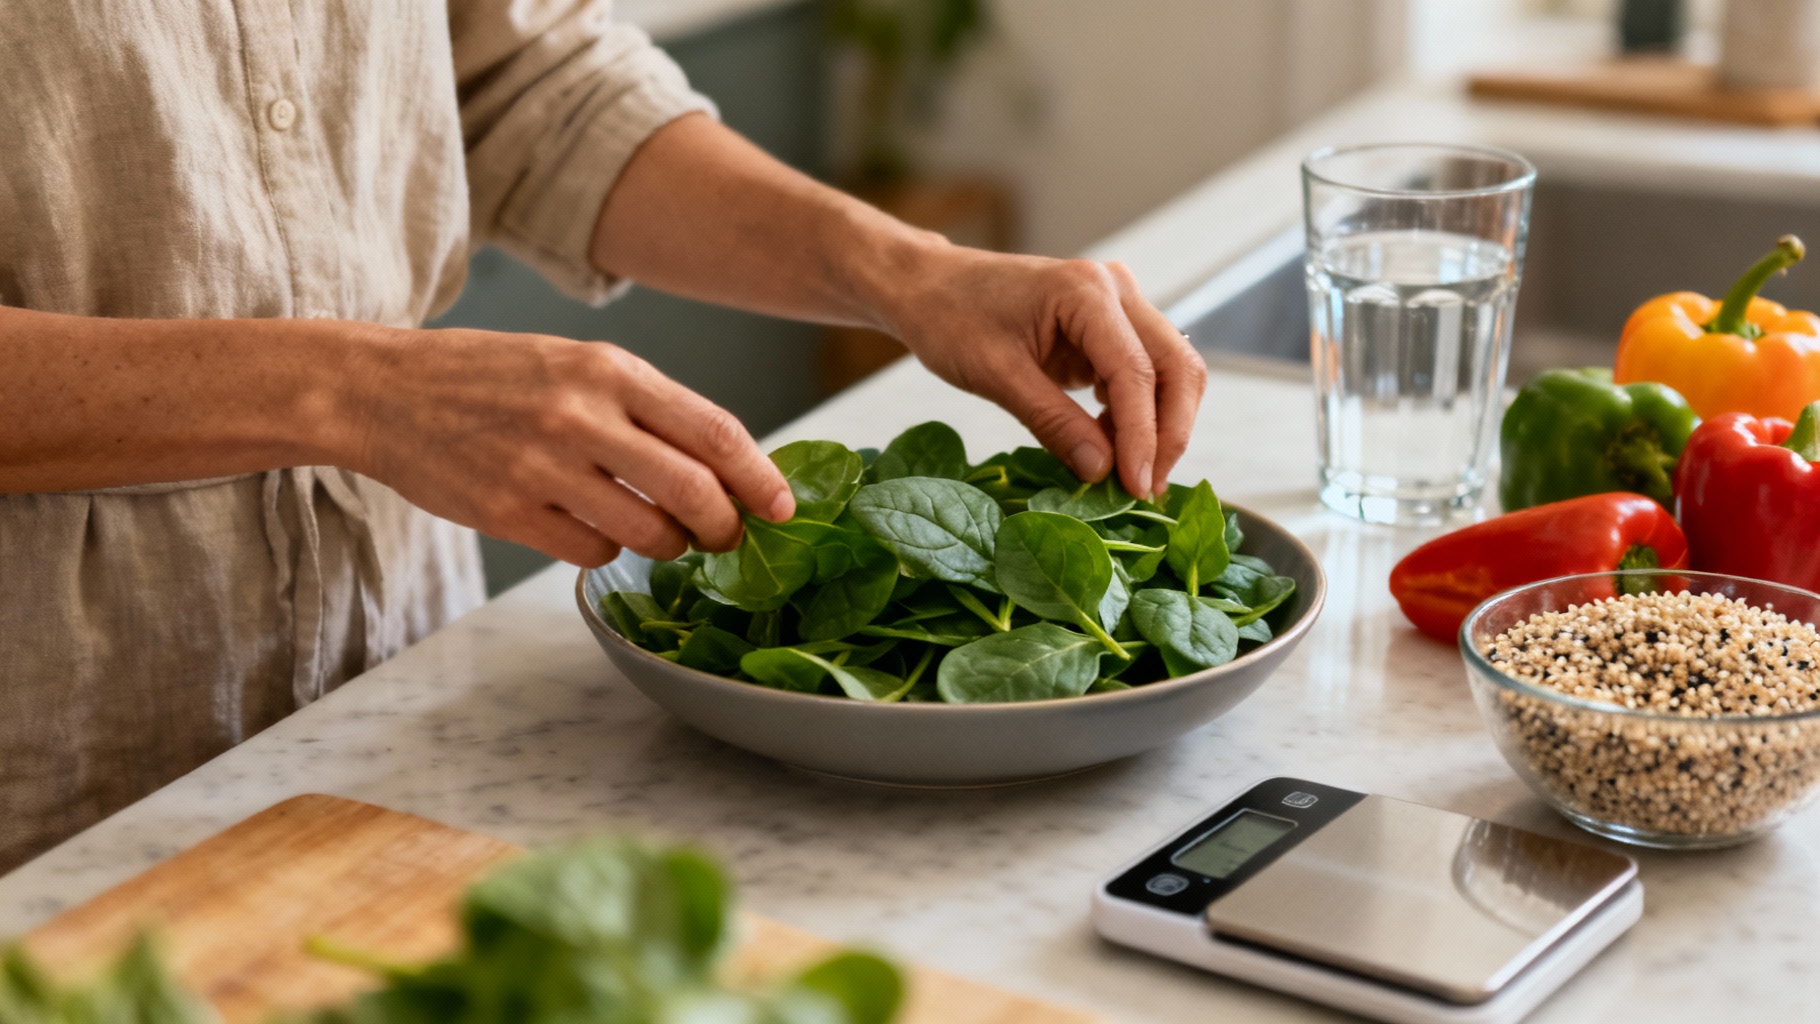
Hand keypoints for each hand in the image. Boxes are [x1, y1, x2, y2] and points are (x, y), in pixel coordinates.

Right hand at [349, 326, 794, 566]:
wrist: (384, 390)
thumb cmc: (494, 377)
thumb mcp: (576, 364)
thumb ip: (647, 407)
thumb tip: (726, 465)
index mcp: (609, 369)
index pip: (714, 432)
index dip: (761, 478)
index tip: (783, 507)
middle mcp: (581, 415)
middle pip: (693, 491)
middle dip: (724, 527)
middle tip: (727, 538)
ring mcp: (542, 467)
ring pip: (647, 532)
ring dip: (668, 544)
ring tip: (657, 532)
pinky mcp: (508, 513)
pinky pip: (592, 552)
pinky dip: (607, 551)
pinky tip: (591, 529)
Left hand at [879, 243, 1205, 498]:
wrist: (928, 286)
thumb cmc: (950, 318)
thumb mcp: (996, 376)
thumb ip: (1053, 423)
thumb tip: (1104, 472)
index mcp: (1087, 291)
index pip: (1137, 373)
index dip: (1143, 437)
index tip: (1138, 488)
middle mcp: (1115, 289)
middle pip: (1177, 367)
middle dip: (1170, 433)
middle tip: (1148, 489)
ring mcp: (1117, 305)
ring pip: (1169, 371)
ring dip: (1159, 426)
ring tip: (1129, 476)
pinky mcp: (1109, 326)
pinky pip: (1142, 374)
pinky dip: (1136, 414)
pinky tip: (1110, 446)